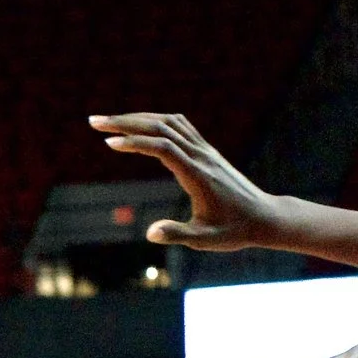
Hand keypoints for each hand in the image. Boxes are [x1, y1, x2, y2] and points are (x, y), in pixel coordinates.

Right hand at [88, 111, 283, 252]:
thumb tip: (150, 232)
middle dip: (125, 122)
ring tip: (109, 123)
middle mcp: (201, 156)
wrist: (264, 217)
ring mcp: (205, 150)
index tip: (108, 144)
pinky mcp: (207, 151)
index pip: (163, 147)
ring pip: (169, 122)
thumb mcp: (206, 240)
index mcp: (197, 175)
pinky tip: (140, 126)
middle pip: (161, 127)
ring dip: (138, 117)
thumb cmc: (235, 231)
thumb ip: (178, 235)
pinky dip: (155, 120)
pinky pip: (179, 126)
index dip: (135, 142)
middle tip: (94, 122)